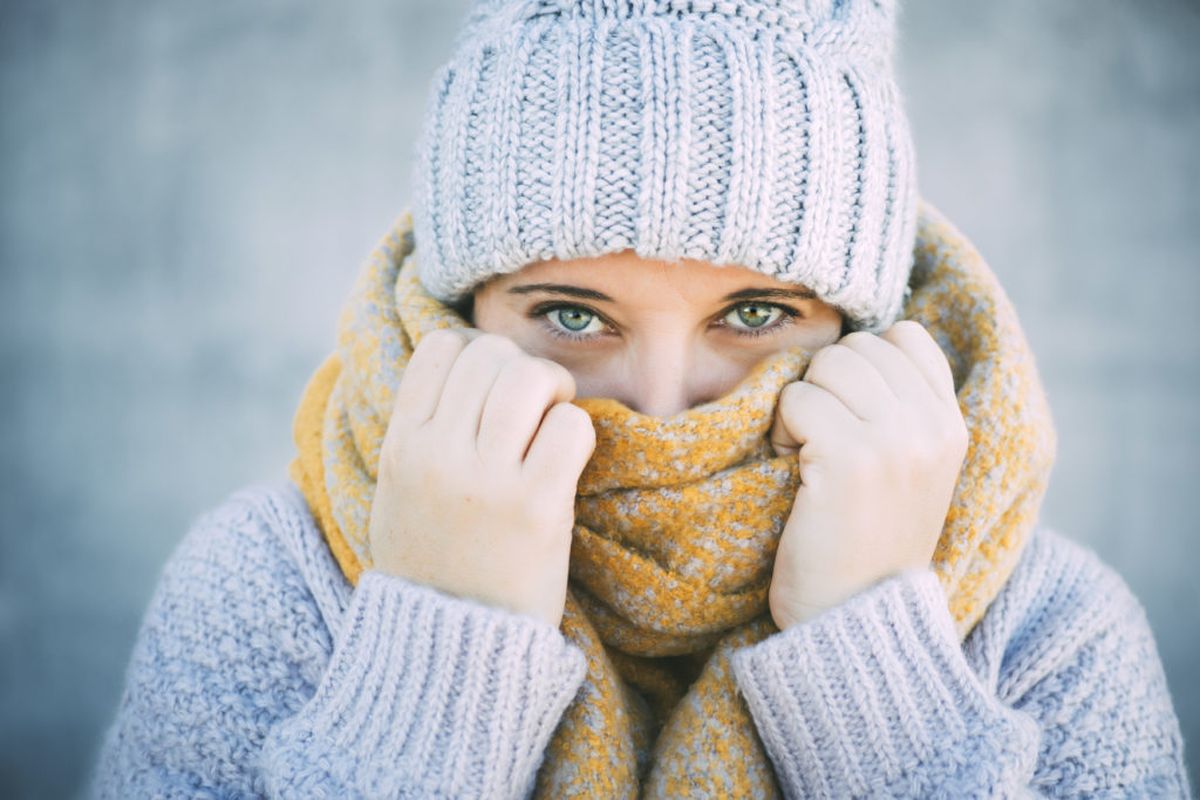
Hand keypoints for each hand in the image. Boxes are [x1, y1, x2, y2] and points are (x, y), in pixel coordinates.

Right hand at [367, 329, 595, 627]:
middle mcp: (438, 455)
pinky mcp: (536, 506)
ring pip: (530, 378)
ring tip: (553, 419)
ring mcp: (487, 480)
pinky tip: (566, 459)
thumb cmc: (433, 564)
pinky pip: (571, 426)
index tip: (492, 382)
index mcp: (400, 446)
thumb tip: (460, 362)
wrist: (450, 649)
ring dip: (553, 389)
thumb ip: (420, 431)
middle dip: (522, 367)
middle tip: (536, 401)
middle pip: (491, 354)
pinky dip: (577, 431)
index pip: (441, 348)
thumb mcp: (399, 492)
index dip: (477, 351)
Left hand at [766, 321, 967, 629]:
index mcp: (951, 426)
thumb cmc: (864, 544)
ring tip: (810, 458)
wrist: (852, 619)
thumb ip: (901, 410)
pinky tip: (796, 472)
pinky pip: (796, 400)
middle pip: (856, 347)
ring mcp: (896, 441)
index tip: (849, 414)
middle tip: (821, 443)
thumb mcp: (908, 471)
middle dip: (824, 387)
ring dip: (801, 406)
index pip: (905, 337)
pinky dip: (782, 431)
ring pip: (825, 366)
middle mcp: (933, 427)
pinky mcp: (851, 458)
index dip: (861, 365)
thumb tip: (855, 346)